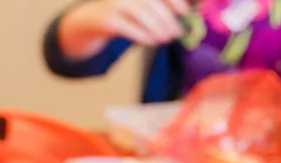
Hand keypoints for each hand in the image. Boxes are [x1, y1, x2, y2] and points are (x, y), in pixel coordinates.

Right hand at [61, 0, 190, 58]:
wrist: (91, 19)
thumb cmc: (124, 14)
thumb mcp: (143, 7)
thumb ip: (163, 7)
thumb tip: (189, 12)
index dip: (174, 1)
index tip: (185, 13)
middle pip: (151, 4)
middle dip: (167, 19)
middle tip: (177, 33)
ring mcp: (115, 5)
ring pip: (141, 15)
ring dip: (157, 28)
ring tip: (166, 39)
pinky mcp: (107, 20)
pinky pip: (127, 28)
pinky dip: (142, 35)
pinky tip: (152, 41)